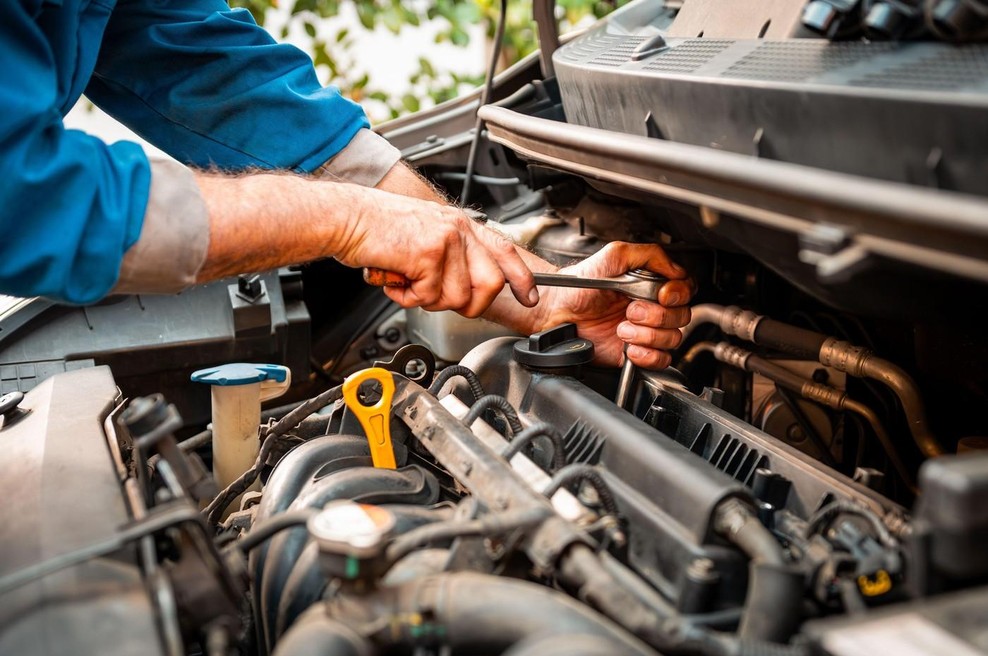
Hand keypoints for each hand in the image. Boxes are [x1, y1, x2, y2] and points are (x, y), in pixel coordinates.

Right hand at [335, 191, 537, 317]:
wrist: (347, 219)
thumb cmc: (378, 230)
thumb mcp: (425, 235)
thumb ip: (451, 256)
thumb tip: (466, 289)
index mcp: (461, 225)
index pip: (505, 251)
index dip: (521, 278)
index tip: (529, 297)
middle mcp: (458, 230)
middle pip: (490, 284)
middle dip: (467, 304)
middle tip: (437, 298)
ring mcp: (445, 241)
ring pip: (457, 296)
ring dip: (427, 300)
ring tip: (406, 282)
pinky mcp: (428, 254)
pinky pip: (429, 296)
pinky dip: (407, 297)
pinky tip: (395, 278)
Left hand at [534, 242, 692, 368]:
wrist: (559, 310)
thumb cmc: (581, 284)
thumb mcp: (614, 255)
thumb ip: (649, 255)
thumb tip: (675, 268)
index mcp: (652, 284)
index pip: (685, 289)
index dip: (678, 294)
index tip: (662, 295)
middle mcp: (653, 307)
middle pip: (682, 316)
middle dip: (656, 315)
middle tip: (630, 310)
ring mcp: (646, 331)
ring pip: (673, 338)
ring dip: (647, 335)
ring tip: (622, 329)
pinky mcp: (637, 352)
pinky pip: (661, 360)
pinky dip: (647, 355)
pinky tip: (629, 347)